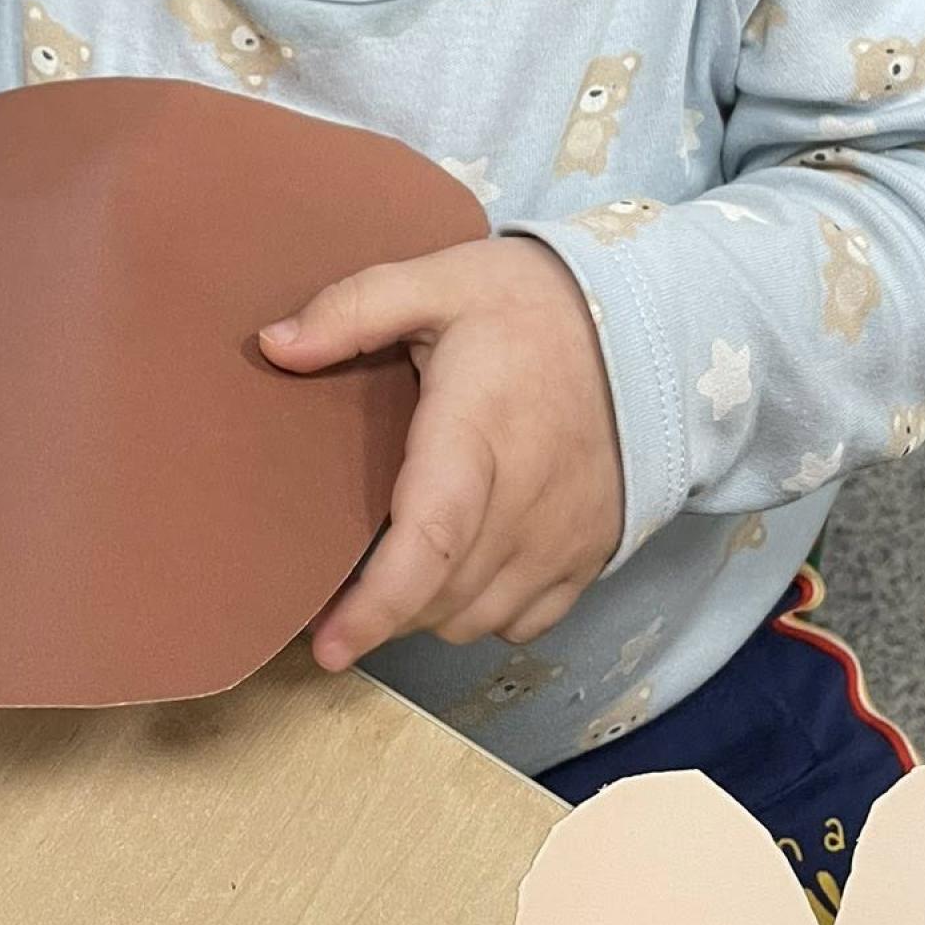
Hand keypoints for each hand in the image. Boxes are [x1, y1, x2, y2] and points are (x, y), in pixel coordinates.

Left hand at [260, 237, 623, 669]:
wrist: (650, 324)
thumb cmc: (532, 304)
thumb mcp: (439, 280)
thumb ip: (353, 309)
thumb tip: (273, 345)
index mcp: (476, 434)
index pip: (428, 543)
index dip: (375, 608)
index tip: (327, 644)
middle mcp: (524, 501)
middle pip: (440, 596)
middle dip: (380, 608)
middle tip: (334, 587)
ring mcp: (563, 536)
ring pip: (474, 617)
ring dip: (426, 610)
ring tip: (395, 571)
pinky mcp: (590, 552)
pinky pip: (524, 620)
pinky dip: (482, 612)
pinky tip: (460, 572)